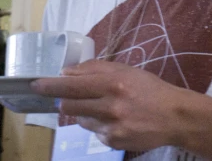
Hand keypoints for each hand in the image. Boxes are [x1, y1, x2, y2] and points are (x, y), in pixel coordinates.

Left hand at [31, 60, 187, 151]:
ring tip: (103, 107)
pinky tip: (116, 120)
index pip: (72, 84)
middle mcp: (110, 106)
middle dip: (64, 100)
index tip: (36, 84)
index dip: (51, 85)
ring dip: (84, 113)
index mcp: (113, 83)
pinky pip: (94, 132)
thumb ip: (94, 68)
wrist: (175, 117)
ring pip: (81, 119)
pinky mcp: (114, 142)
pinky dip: (98, 125)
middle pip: (70, 105)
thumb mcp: (125, 70)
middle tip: (65, 97)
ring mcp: (111, 126)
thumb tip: (66, 72)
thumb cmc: (148, 89)